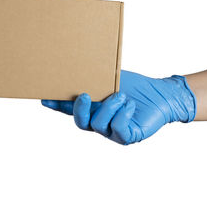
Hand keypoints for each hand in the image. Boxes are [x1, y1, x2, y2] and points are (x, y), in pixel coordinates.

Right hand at [41, 70, 195, 144]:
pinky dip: (123, 115)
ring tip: (121, 96)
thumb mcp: (111, 80)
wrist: (161, 94)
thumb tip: (75, 70)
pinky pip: (118, 129)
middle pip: (80, 122)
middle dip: (80, 109)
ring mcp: (113, 131)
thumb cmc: (135, 86)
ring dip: (109, 107)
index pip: (71, 108)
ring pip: (98, 125)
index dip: (57, 105)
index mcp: (94, 108)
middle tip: (84, 94)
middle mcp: (100, 121)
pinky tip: (130, 105)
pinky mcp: (128, 137)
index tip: (45, 98)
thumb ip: (94, 79)